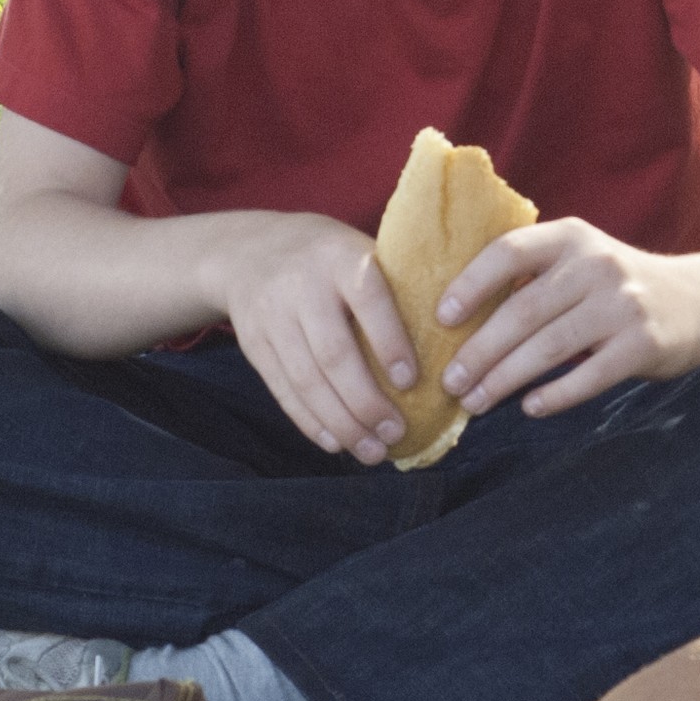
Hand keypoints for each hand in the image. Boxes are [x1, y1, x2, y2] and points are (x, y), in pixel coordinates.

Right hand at [206, 213, 415, 460]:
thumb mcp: (359, 252)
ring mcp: (272, 316)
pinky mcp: (253, 343)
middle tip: (397, 433)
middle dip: (367, 402)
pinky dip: (310, 422)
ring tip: (372, 451)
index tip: (412, 382)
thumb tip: (449, 346)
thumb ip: (393, 288)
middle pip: (334, 354)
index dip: (390, 343)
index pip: (369, 301)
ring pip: (307, 380)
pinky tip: (336, 443)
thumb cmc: (329, 257)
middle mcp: (302, 286)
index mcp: (340, 258)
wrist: (250, 249)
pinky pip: (283, 390)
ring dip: (342, 423)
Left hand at [435, 217, 699, 417]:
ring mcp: (622, 305)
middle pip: (522, 311)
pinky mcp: (644, 344)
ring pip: (548, 348)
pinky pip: (589, 376)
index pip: (509, 252)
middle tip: (450, 382)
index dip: (471, 285)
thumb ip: (535, 277)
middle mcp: (597, 265)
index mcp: (572, 238)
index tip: (441, 318)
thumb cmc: (620, 287)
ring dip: (504, 379)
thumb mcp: (582, 261)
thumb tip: (461, 322)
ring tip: (475, 401)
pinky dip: (554, 395)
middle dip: (478, 352)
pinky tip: (529, 408)